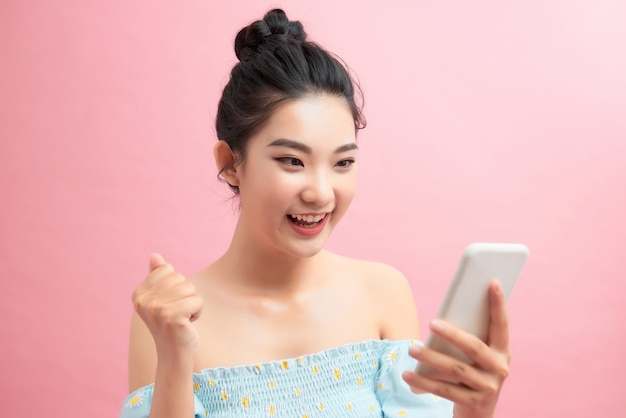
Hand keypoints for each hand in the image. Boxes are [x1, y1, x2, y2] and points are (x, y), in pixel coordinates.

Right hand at [132, 253, 202, 357]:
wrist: (174, 354)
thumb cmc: (171, 324)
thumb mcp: (162, 298)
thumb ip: (157, 276)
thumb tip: (154, 255)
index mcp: (139, 294)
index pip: (168, 269)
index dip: (176, 284)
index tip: (170, 303)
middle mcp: (143, 301)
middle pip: (180, 278)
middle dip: (186, 294)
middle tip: (178, 313)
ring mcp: (156, 309)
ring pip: (190, 288)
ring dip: (193, 303)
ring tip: (183, 318)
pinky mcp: (171, 317)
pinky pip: (197, 300)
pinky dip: (198, 311)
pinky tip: (188, 324)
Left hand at [402, 280, 510, 417]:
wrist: (478, 413)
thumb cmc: (471, 372)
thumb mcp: (475, 356)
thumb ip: (467, 338)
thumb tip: (442, 317)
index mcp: (502, 351)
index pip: (501, 324)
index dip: (499, 304)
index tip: (492, 281)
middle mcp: (500, 369)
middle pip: (474, 348)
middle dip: (452, 334)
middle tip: (431, 322)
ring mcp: (488, 387)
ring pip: (457, 370)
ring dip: (431, 358)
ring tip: (411, 348)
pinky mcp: (474, 403)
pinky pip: (445, 390)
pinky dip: (424, 382)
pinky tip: (407, 374)